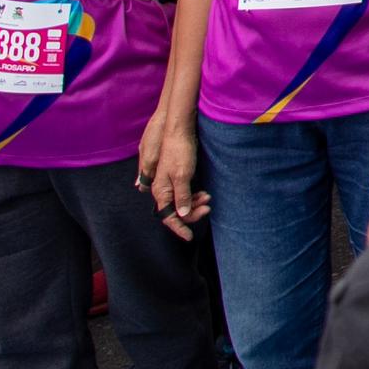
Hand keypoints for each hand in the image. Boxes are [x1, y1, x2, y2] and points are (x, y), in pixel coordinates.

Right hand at [138, 115, 206, 235]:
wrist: (179, 131)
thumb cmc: (180, 152)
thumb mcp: (182, 175)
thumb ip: (182, 196)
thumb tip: (182, 214)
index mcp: (160, 191)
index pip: (168, 217)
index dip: (178, 228)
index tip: (189, 237)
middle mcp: (162, 189)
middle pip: (175, 211)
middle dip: (191, 214)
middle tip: (207, 208)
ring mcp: (168, 183)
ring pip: (180, 202)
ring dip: (194, 203)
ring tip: (208, 198)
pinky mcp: (176, 176)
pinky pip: (183, 193)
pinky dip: (194, 196)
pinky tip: (203, 193)